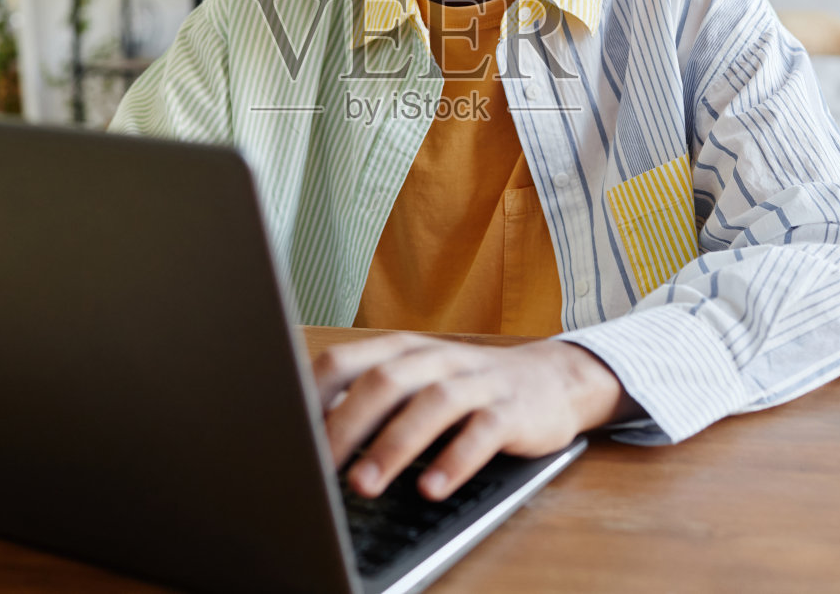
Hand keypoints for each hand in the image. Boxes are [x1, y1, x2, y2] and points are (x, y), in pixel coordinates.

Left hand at [312, 332, 639, 501]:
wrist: (552, 380)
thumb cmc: (466, 389)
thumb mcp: (414, 385)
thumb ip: (365, 401)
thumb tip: (302, 433)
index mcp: (402, 351)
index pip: (344, 360)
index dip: (312, 396)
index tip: (288, 434)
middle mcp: (437, 359)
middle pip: (384, 382)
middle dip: (347, 426)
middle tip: (318, 468)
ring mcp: (477, 382)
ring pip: (431, 405)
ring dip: (394, 446)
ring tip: (365, 486)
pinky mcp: (512, 412)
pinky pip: (482, 433)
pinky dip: (455, 461)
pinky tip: (432, 488)